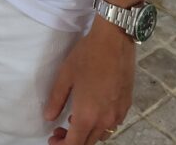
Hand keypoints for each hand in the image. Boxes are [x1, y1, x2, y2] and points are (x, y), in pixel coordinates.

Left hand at [44, 19, 134, 144]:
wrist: (114, 41)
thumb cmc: (87, 56)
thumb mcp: (65, 76)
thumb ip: (56, 100)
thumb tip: (49, 117)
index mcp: (87, 116)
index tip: (53, 139)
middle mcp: (105, 120)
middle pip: (88, 143)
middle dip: (72, 141)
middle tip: (59, 131)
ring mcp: (118, 114)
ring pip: (101, 135)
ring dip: (87, 134)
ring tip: (74, 120)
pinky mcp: (126, 105)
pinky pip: (112, 124)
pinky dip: (100, 124)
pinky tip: (92, 110)